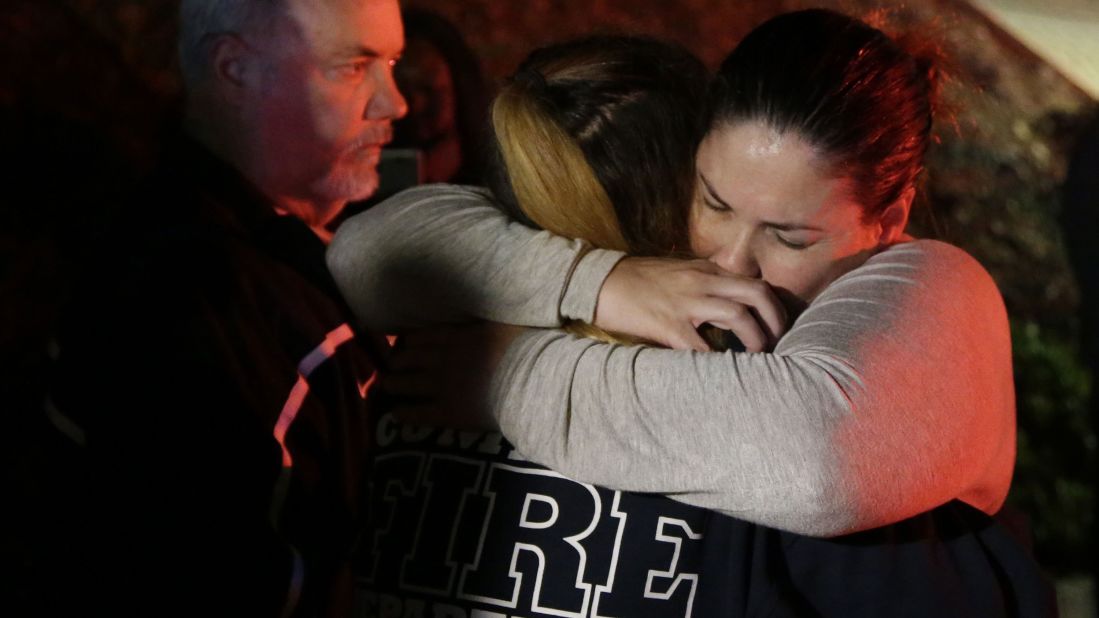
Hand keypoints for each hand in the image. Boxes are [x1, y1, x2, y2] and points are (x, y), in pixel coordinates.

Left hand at [378, 323, 526, 427]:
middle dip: (397, 361)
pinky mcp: (447, 412)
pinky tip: (396, 414)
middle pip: (406, 357)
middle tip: (394, 365)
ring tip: (388, 385)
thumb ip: (490, 323)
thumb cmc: (527, 350)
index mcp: (457, 336)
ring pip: (404, 383)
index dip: (410, 340)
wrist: (531, 380)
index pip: (422, 336)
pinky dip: (404, 413)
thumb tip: (492, 317)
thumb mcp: (506, 325)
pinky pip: (416, 413)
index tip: (405, 343)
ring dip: (393, 384)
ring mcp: (442, 386)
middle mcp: (442, 358)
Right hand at [594, 257, 786, 351]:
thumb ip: (704, 280)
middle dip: (776, 320)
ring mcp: (686, 302)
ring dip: (755, 339)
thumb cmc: (635, 279)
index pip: (753, 283)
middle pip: (757, 294)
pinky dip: (716, 362)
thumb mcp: (677, 270)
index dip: (773, 307)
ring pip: (738, 316)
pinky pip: (702, 346)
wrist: (597, 281)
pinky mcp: (669, 324)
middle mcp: (702, 281)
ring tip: (756, 356)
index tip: (777, 326)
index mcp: (705, 270)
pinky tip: (721, 372)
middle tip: (778, 342)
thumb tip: (728, 300)